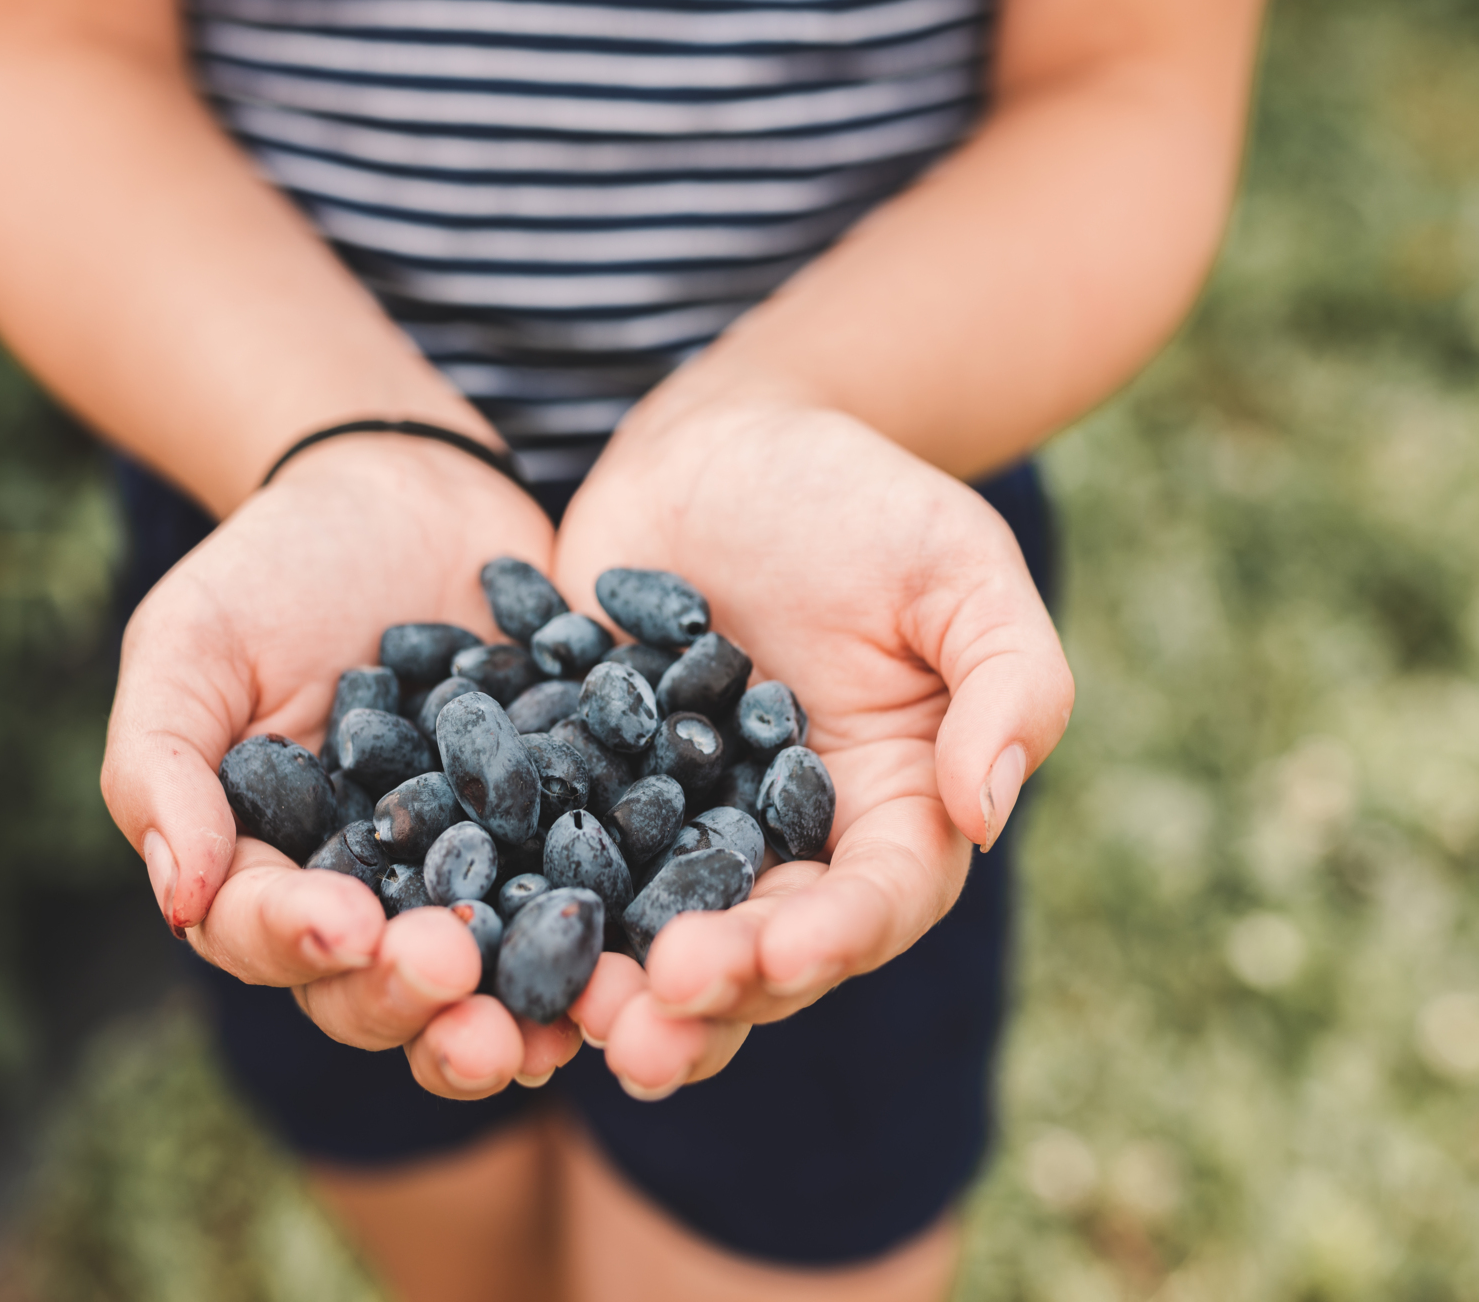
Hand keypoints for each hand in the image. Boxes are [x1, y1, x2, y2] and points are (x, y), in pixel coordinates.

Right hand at [100, 438, 580, 1096]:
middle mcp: (373, 898)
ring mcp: (475, 878)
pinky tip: (633, 948)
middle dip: (414, 998)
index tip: (346, 924)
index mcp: (268, 871)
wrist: (405, 491)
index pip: (267, 934)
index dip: (300, 941)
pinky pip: (585, 898)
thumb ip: (163, 768)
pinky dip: (608, 934)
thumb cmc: (271, 567)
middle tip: (457, 980)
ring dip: (513, 1012)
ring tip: (545, 1028)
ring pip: (486, 977)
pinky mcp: (564, 839)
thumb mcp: (188, 645)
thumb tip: (179, 901)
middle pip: (378, 987)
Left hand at [552, 398, 1072, 1098]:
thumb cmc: (865, 499)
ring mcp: (676, 826)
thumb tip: (984, 808)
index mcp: (889, 813)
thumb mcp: (958, 566)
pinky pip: (551, 856)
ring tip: (563, 1019)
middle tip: (641, 1035)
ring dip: (610, 986)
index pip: (875, 903)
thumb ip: (1006, 681)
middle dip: (705, 1002)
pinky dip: (518, 901)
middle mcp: (783, 845)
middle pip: (756, 950)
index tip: (775, 955)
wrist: (729, 443)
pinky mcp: (585, 792)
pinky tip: (473, 930)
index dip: (830, 940)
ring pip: (650, 931)